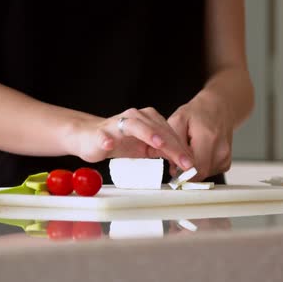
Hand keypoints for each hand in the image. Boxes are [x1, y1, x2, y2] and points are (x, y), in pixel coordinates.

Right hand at [69, 107, 193, 169]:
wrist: (91, 138)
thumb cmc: (121, 142)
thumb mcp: (146, 148)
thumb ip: (163, 151)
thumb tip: (184, 161)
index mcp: (149, 120)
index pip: (169, 134)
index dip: (181, 149)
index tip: (191, 163)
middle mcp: (136, 117)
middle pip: (158, 130)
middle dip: (172, 146)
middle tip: (183, 161)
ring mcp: (118, 123)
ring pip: (135, 126)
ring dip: (147, 133)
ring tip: (159, 144)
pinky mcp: (101, 133)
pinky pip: (104, 136)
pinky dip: (107, 140)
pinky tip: (109, 144)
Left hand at [167, 93, 232, 180]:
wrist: (219, 108)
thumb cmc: (198, 113)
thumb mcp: (178, 121)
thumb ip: (173, 145)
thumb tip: (173, 169)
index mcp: (208, 137)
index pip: (195, 168)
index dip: (182, 173)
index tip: (173, 170)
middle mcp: (221, 149)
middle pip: (200, 174)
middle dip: (185, 171)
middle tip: (178, 159)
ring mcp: (225, 157)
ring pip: (204, 175)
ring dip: (193, 169)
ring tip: (190, 151)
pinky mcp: (226, 162)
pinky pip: (209, 172)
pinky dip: (201, 167)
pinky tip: (199, 153)